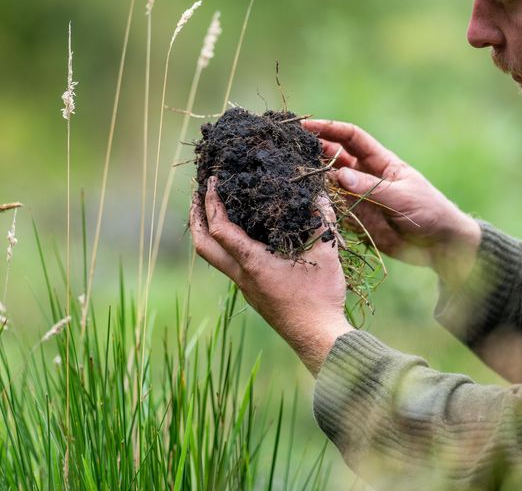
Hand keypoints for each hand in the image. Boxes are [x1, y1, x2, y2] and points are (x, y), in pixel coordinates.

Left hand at [189, 177, 353, 375]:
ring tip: (211, 209)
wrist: (318, 338)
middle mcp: (242, 276)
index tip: (211, 182)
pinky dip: (223, 244)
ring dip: (206, 231)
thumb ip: (323, 221)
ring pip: (213, 257)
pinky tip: (238, 233)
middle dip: (195, 217)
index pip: (219, 229)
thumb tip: (321, 193)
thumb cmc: (321, 298)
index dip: (210, 203)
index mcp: (254, 264)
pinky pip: (227, 264)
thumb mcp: (326, 254)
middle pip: (202, 246)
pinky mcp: (251, 293)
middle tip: (196, 193)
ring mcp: (244, 287)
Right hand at [303, 119, 481, 288]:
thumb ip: (371, 187)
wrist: (440, 245)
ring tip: (286, 172)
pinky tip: (300, 200)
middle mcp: (365, 175)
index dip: (329, 128)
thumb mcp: (402, 197)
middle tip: (287, 148)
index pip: (350, 137)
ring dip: (311, 176)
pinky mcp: (355, 217)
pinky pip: (331, 207)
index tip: (305, 125)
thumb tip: (339, 175)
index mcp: (380, 161)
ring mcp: (358, 196)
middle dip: (312, 149)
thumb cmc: (429, 212)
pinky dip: (317, 203)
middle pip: (333, 156)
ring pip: (328, 181)